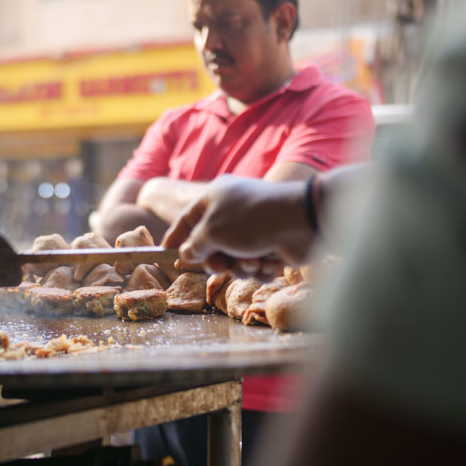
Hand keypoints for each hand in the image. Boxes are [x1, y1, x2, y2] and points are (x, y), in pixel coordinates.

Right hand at [162, 175, 314, 278]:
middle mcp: (234, 210)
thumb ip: (195, 245)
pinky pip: (255, 265)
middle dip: (216, 260)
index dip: (175, 236)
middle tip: (219, 266)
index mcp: (215, 197)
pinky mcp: (272, 245)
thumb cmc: (250, 220)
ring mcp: (254, 228)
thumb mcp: (212, 231)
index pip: (187, 218)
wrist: (300, 222)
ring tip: (252, 261)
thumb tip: (187, 254)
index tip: (165, 253)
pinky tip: (269, 262)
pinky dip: (260, 268)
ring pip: (234, 259)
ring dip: (241, 266)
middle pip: (211, 244)